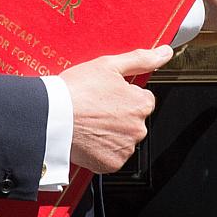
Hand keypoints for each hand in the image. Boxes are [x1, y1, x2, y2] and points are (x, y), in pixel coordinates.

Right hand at [60, 45, 170, 172]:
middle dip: (119, 115)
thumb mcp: (110, 65)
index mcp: (141, 104)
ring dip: (111, 132)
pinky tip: (89, 136)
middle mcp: (138, 128)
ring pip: (123, 138)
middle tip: (96, 107)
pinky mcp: (110, 164)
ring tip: (90, 120)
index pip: (142, 99)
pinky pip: (111, 156)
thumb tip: (164, 53)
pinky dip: (102, 149)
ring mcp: (124, 148)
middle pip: (133, 120)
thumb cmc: (77, 91)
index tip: (107, 94)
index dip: (124, 95)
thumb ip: (141, 59)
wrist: (52, 117)